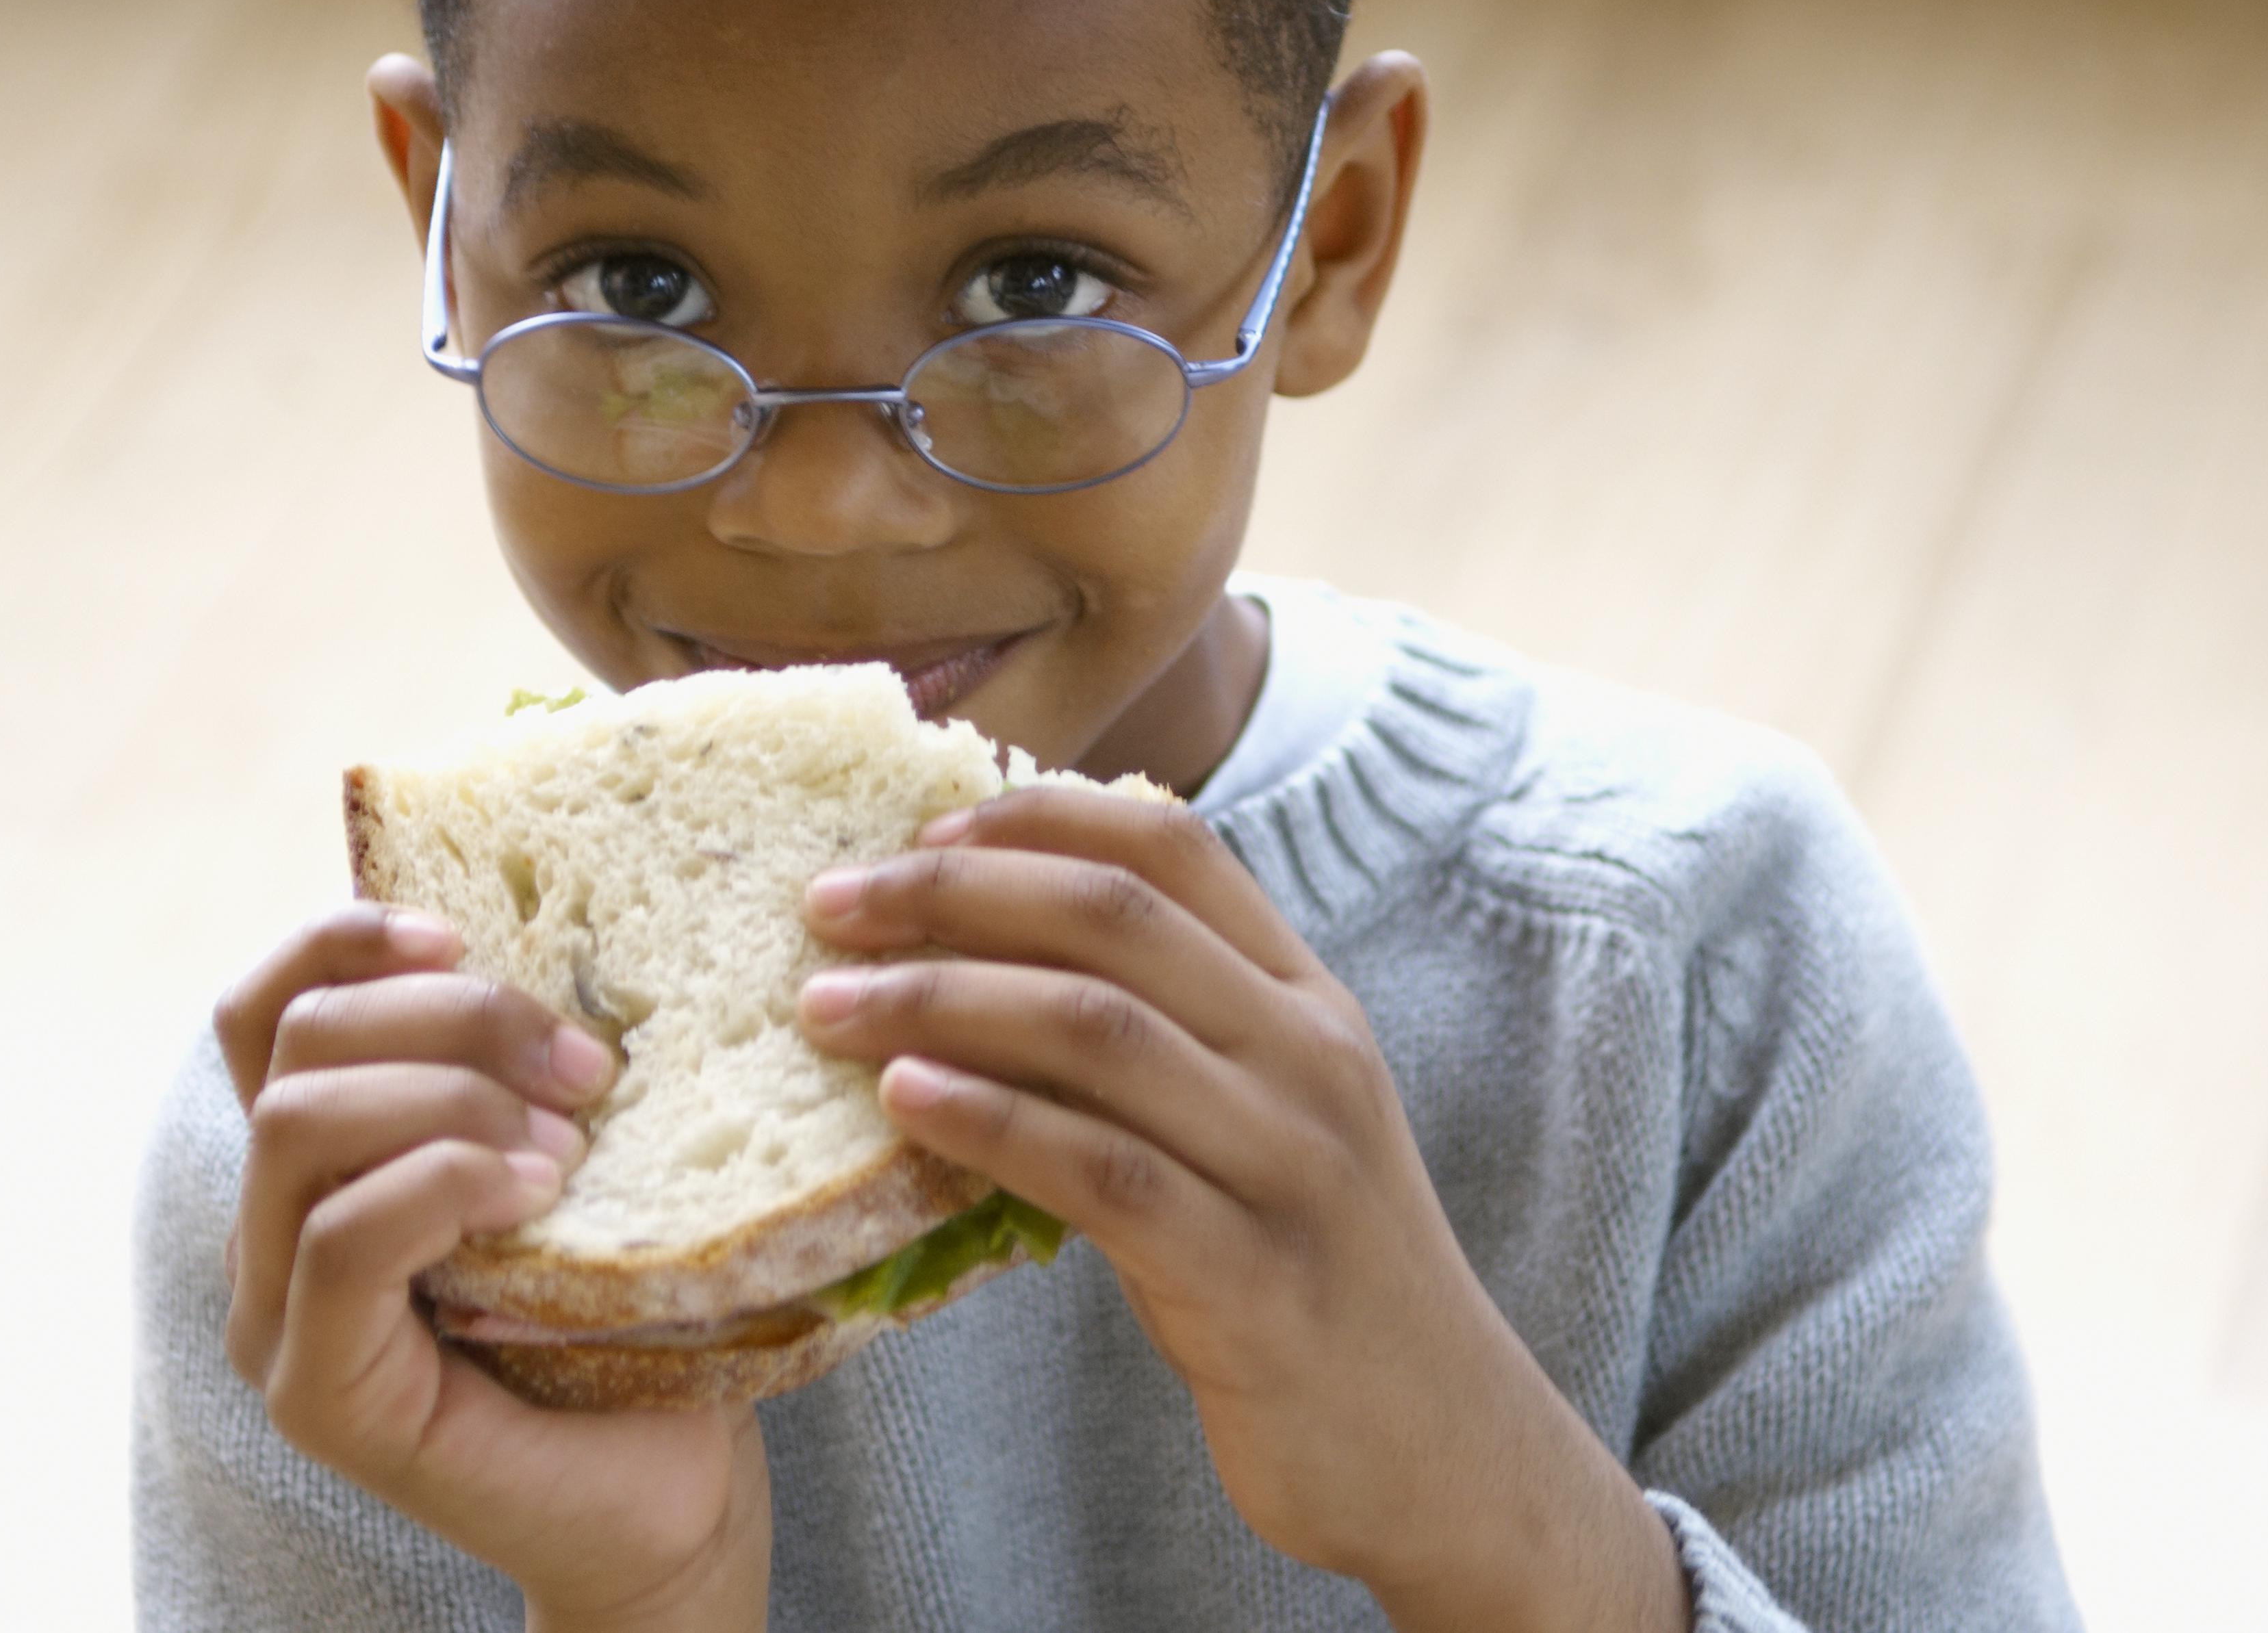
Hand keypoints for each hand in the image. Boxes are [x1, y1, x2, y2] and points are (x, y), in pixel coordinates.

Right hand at [218, 904, 771, 1632]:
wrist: (675, 1497)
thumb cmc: (635, 1317)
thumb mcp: (571, 1156)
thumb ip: (519, 1069)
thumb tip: (545, 926)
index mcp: (315, 1168)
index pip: (264, 1013)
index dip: (343, 940)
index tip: (463, 932)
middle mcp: (266, 1239)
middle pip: (296, 1048)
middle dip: (447, 1020)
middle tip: (584, 1064)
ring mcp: (277, 1323)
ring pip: (299, 1125)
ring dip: (450, 1097)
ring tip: (570, 1141)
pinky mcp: (318, 1394)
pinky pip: (341, 1238)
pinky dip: (446, 1183)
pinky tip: (538, 1196)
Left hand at [796, 792, 1685, 1632]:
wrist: (1440, 1450)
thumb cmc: (1306, 1271)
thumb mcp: (1259, 1123)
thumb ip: (1160, 1039)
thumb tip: (971, 967)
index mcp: (1307, 1001)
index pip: (1171, 849)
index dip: (1038, 817)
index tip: (920, 827)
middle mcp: (1309, 1058)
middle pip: (1112, 919)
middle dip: (951, 894)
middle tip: (827, 904)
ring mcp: (1289, 1164)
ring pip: (1095, 1029)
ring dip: (939, 1000)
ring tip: (827, 1003)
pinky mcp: (1254, 1278)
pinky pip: (1101, 1174)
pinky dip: (990, 1123)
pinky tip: (900, 1102)